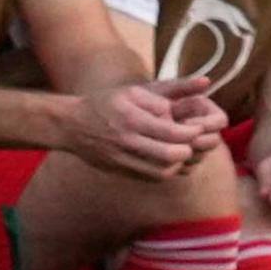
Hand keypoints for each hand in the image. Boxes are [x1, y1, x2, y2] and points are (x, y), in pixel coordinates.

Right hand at [66, 77, 214, 178]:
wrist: (72, 125)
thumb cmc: (105, 104)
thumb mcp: (131, 92)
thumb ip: (157, 99)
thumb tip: (177, 112)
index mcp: (131, 119)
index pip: (169, 132)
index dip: (189, 133)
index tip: (198, 128)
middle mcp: (127, 142)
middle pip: (168, 156)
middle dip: (187, 151)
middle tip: (192, 144)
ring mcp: (123, 159)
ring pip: (161, 172)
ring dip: (177, 165)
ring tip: (182, 153)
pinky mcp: (121, 171)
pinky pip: (149, 177)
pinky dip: (164, 172)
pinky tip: (168, 162)